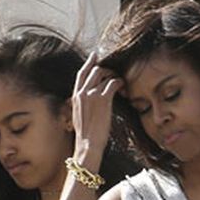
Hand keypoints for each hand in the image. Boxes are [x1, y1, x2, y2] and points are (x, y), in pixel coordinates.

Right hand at [72, 52, 122, 170]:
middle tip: (114, 74)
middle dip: (107, 70)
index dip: (89, 62)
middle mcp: (83, 92)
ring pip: (105, 74)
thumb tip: (89, 100)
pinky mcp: (103, 99)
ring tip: (121, 83)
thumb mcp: (79, 116)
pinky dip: (120, 83)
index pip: (81, 74)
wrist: (88, 144)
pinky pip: (113, 83)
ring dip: (114, 76)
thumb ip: (82, 104)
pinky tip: (123, 87)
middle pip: (95, 70)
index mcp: (76, 96)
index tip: (95, 55)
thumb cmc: (86, 135)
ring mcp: (92, 94)